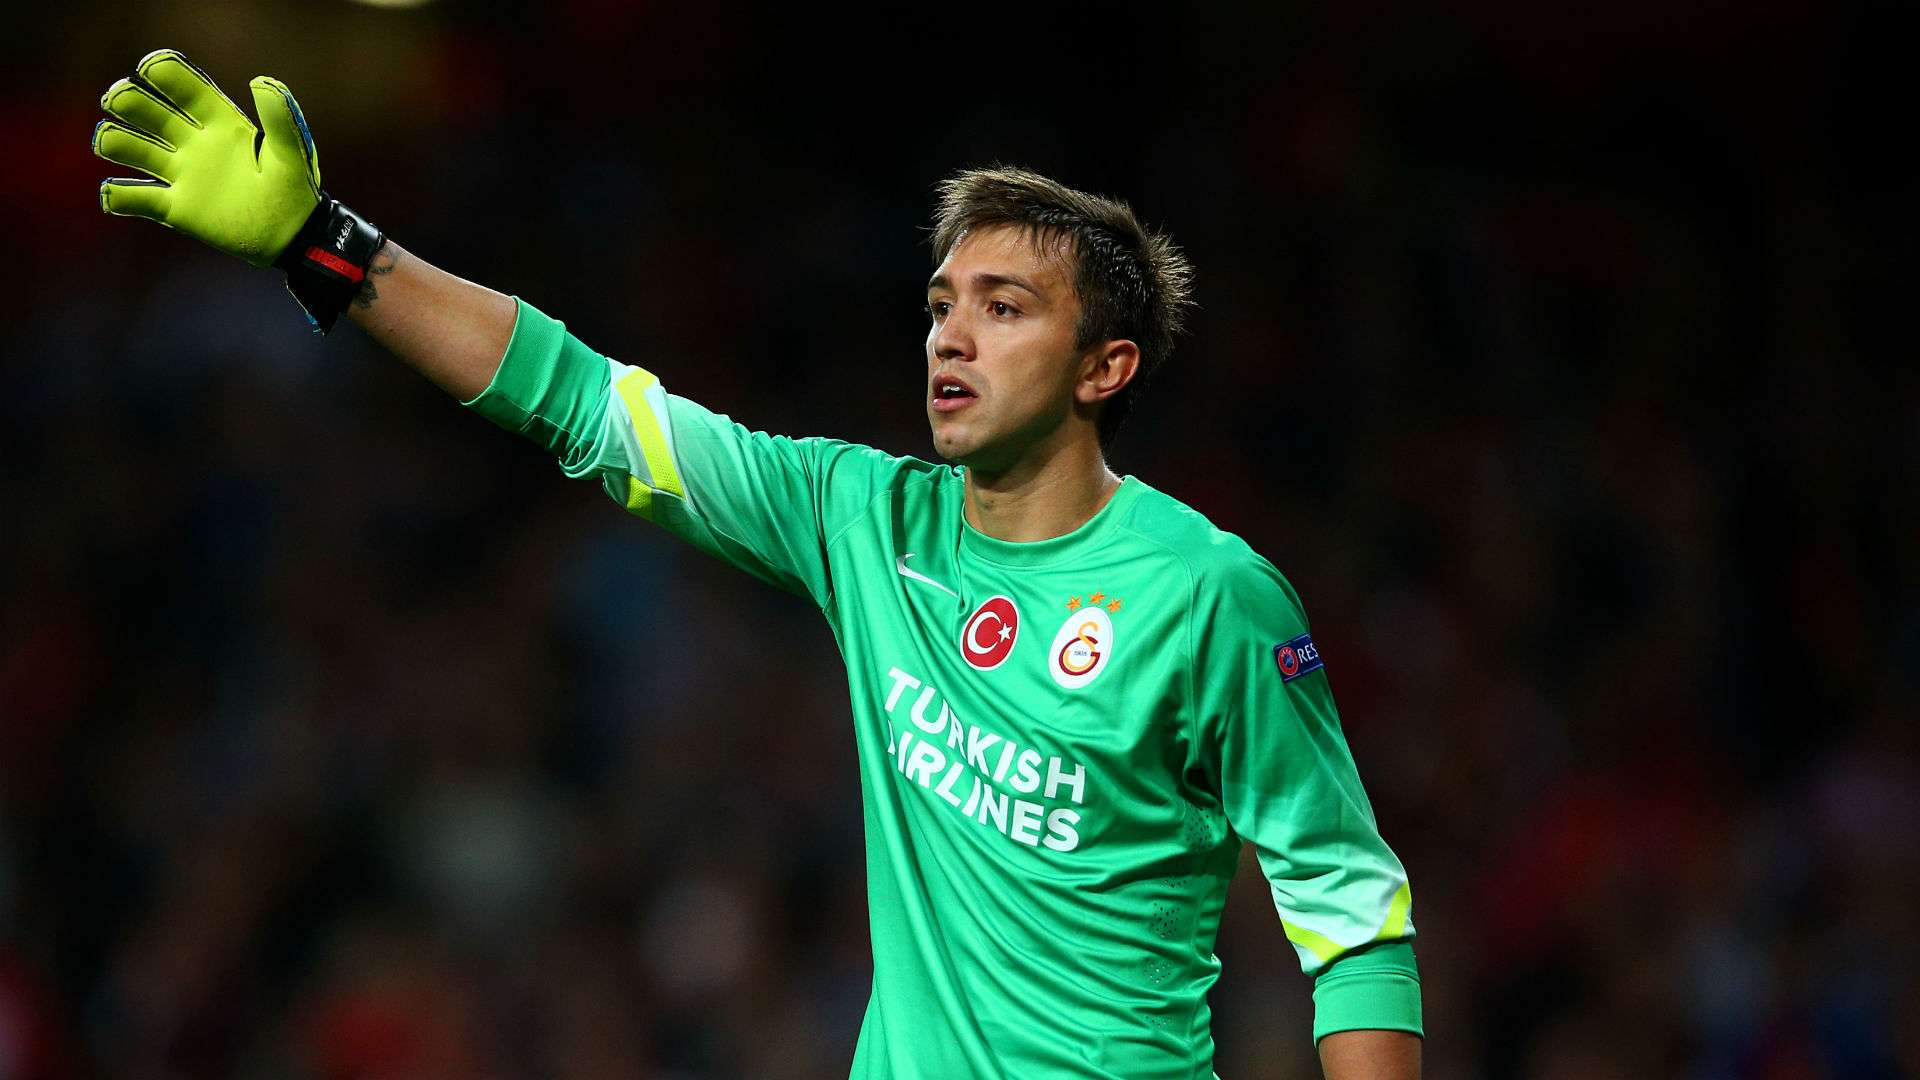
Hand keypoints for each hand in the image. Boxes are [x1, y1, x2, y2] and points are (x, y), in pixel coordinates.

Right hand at [93, 49, 321, 267]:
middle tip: (118, 100)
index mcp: (221, 123)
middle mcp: (194, 144)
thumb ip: (281, 118)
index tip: (148, 67)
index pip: (186, 88)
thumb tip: (261, 81)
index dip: (164, 73)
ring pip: (133, 148)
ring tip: (111, 143)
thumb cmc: (295, 191)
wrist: (293, 237)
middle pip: (148, 111)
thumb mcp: (293, 153)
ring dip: (114, 141)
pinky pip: (135, 199)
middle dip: (128, 100)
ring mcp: (182, 175)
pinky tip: (114, 194)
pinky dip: (117, 196)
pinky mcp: (176, 208)